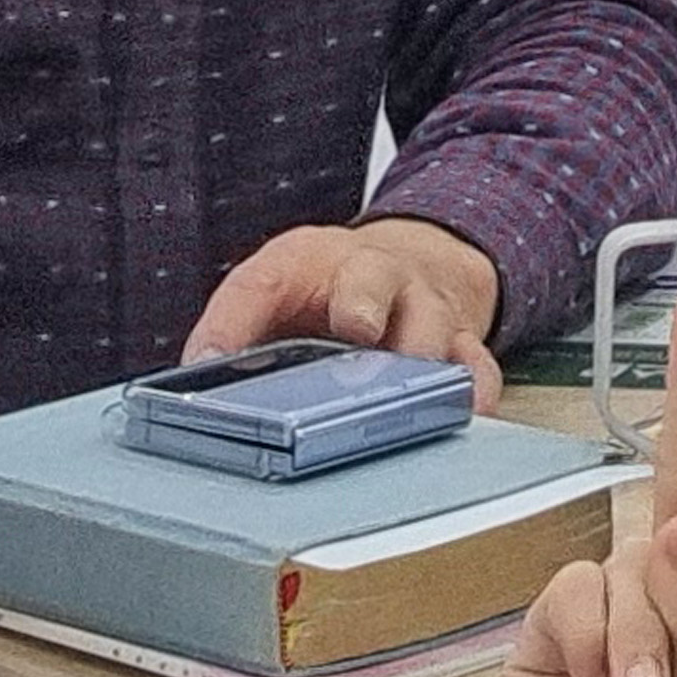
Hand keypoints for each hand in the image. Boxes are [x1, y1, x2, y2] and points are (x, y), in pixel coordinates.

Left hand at [188, 212, 506, 393]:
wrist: (411, 266)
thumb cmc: (333, 289)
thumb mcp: (275, 291)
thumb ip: (237, 330)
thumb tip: (200, 379)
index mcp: (308, 262)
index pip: (260, 282)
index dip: (234, 320)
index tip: (212, 359)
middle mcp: (373, 275)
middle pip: (371, 281)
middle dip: (362, 305)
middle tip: (357, 332)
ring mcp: (423, 307)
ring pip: (431, 325)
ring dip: (415, 363)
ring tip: (402, 399)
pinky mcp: (462, 343)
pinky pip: (476, 368)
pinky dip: (470, 392)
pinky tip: (461, 414)